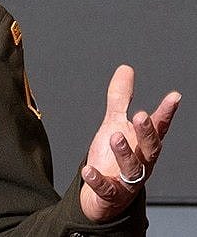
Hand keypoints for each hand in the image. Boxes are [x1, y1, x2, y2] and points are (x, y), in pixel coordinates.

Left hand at [80, 64, 180, 221]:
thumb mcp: (115, 123)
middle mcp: (141, 162)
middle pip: (150, 148)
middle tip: (140, 116)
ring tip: (115, 136)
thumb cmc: (113, 156)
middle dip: (147, 133)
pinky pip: (106, 189)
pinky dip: (98, 180)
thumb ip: (120, 98)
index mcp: (143, 144)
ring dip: (125, 153)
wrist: (103, 194)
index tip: (174, 97)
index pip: (158, 127)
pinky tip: (88, 171)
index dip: (166, 113)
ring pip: (132, 168)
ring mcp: (127, 180)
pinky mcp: (110, 194)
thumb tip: (126, 69)